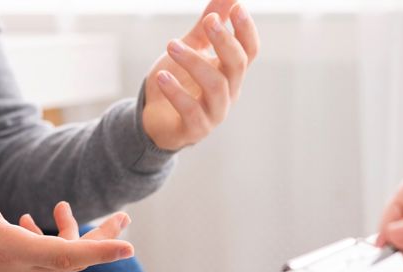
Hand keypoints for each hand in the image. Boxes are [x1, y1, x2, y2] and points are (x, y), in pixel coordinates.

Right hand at [0, 159, 134, 271]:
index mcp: (8, 252)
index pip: (64, 255)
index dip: (98, 251)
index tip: (129, 248)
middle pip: (73, 259)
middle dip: (100, 238)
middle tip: (125, 217)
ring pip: (61, 263)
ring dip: (73, 238)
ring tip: (64, 209)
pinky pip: (46, 266)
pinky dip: (52, 246)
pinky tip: (35, 223)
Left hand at [142, 0, 259, 150]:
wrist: (153, 119)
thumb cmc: (178, 82)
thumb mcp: (191, 48)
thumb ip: (207, 26)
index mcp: (230, 73)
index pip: (249, 51)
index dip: (246, 30)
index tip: (236, 7)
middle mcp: (228, 93)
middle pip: (237, 66)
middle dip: (224, 41)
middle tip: (209, 21)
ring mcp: (214, 113)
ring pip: (215, 87)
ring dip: (194, 62)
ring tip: (171, 45)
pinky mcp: (195, 129)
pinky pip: (191, 111)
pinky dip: (177, 92)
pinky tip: (162, 76)